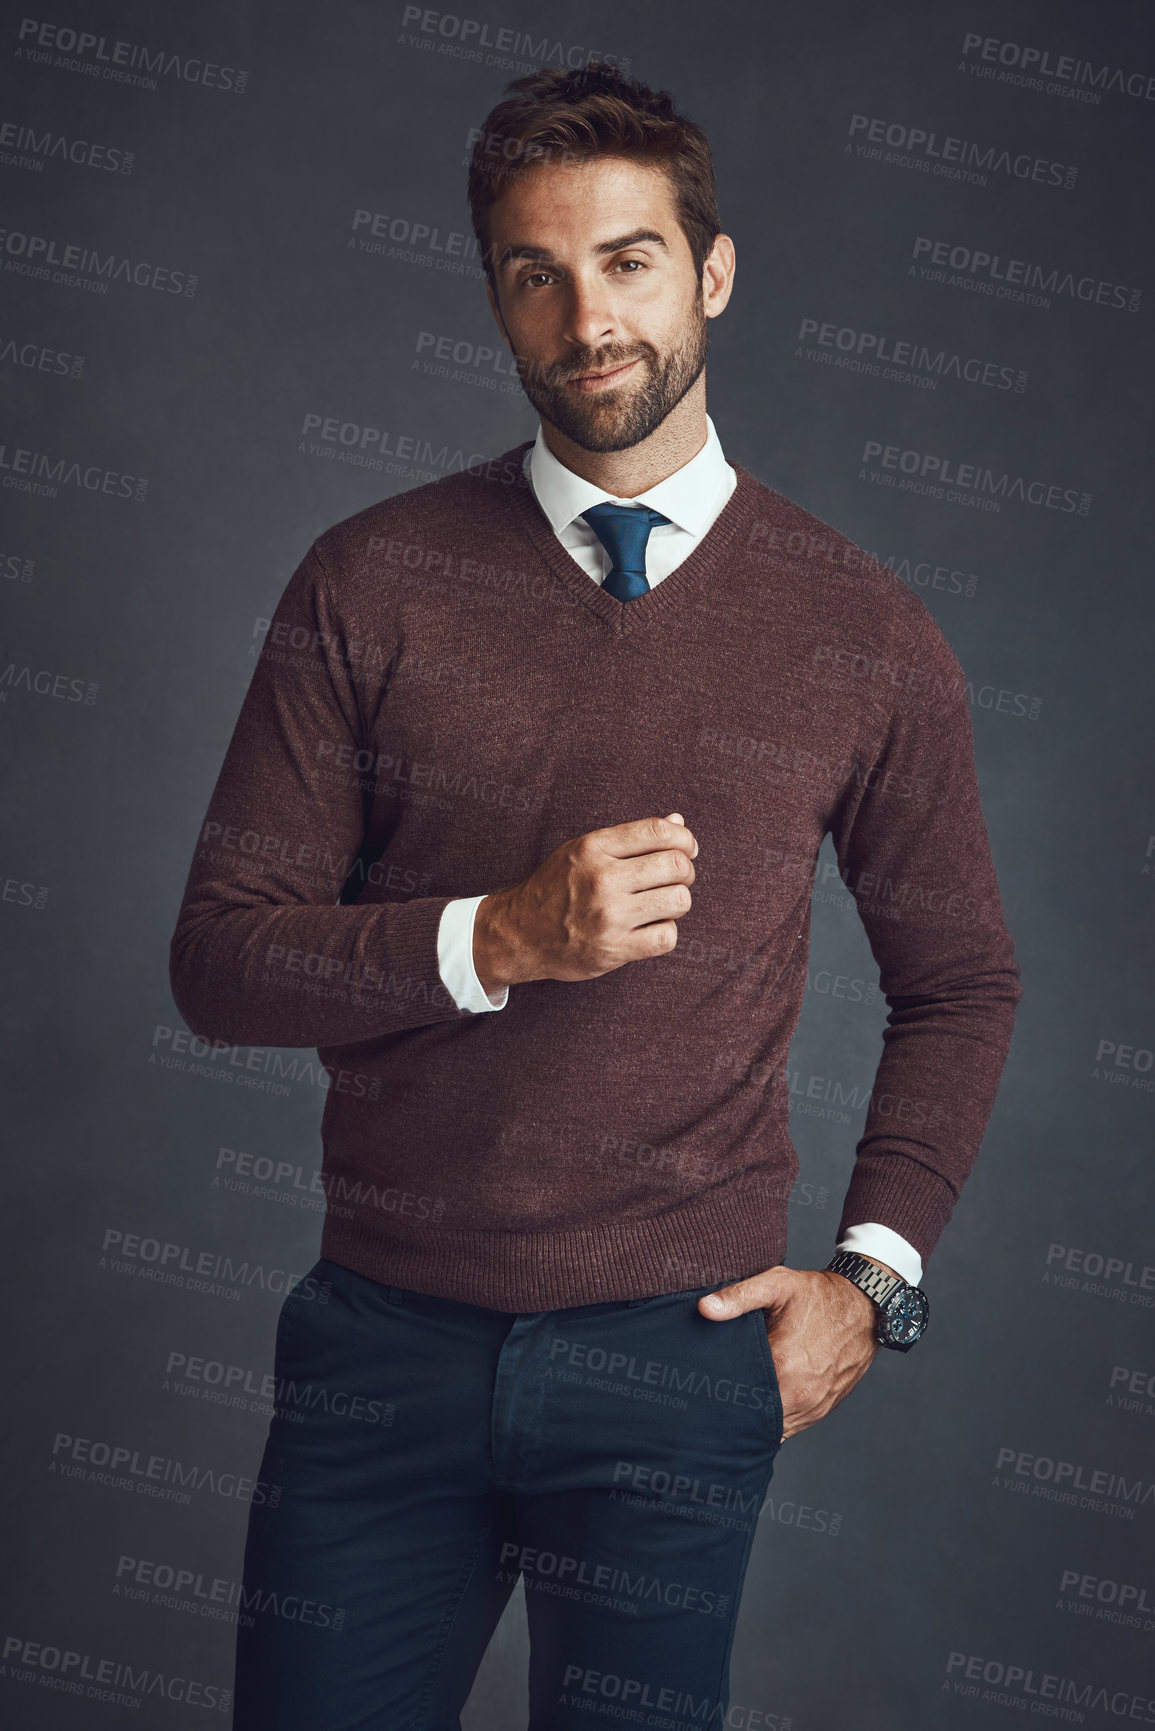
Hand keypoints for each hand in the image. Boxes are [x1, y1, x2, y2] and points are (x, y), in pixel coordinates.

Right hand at [472, 812, 697, 991]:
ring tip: (662, 904)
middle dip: (685, 871)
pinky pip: (667, 937)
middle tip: (675, 879)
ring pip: (678, 900)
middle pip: (675, 865)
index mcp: (593, 847)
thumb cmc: (556, 888)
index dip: (684, 838)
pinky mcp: (613, 950)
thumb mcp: (582, 850)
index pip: (659, 831)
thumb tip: (678, 821)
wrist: (520, 934)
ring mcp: (608, 916)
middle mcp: (601, 879)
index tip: (687, 849)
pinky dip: (666, 932)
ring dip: (677, 902)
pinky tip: (651, 928)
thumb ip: (630, 837)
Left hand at [698, 1262, 892, 1441]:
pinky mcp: (821, 1410)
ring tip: (735, 1400)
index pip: (736, 1392)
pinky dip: (772, 1421)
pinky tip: (759, 1406)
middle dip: (732, 1408)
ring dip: (753, 1418)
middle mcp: (798, 1393)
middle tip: (713, 1394)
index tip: (704, 1382)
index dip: (717, 1389)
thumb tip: (704, 1309)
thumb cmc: (819, 1295)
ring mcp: (812, 1406)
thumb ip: (739, 1296)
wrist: (864, 1308)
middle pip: (751, 1415)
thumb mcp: (778, 1284)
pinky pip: (789, 1428)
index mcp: (782, 1364)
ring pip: (770, 1428)